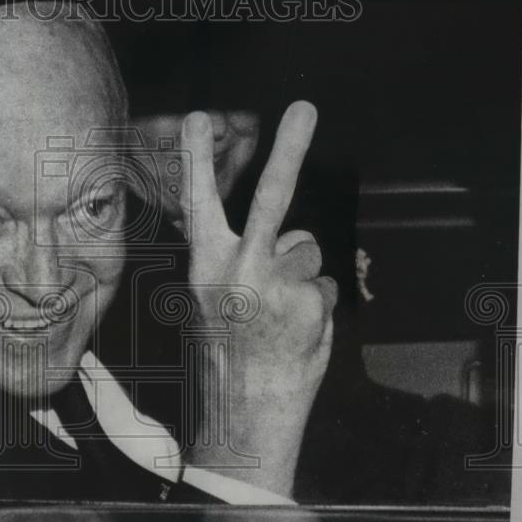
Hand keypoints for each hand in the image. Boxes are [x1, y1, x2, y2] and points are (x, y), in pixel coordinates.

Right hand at [179, 101, 336, 497]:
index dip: (197, 159)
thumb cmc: (230, 353)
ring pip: (309, 252)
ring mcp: (280, 286)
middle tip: (304, 108)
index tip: (196, 118)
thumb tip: (291, 236)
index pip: (199, 203)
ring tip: (281, 313)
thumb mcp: (214, 300)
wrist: (246, 412)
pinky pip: (325, 286)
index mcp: (207, 266)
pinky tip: (298, 330)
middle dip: (288, 149)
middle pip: (271, 198)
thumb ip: (243, 260)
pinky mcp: (312, 303)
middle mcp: (240, 269)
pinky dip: (317, 304)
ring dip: (303, 275)